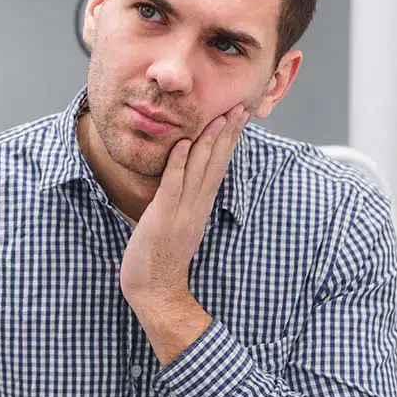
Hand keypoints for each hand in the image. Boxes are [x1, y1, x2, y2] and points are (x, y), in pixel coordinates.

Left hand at [120, 105, 248, 363]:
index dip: (229, 140)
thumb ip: (185, 200)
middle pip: (216, 164)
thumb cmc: (161, 257)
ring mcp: (181, 211)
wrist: (156, 289)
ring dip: (209, 143)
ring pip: (199, 171)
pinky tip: (183, 144)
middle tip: (239, 108)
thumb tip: (186, 178)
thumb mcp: (179, 223)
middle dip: (227, 134)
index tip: (238, 117)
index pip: (219, 166)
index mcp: (200, 205)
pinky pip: (172, 186)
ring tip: (219, 117)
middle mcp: (196, 205)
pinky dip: (177, 165)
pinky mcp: (163, 217)